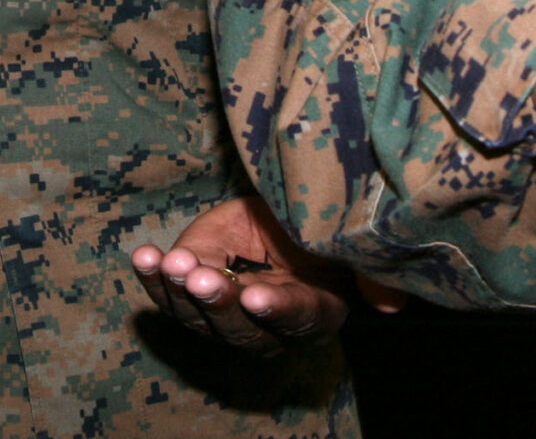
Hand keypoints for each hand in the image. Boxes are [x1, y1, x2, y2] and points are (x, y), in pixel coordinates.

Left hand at [131, 194, 386, 355]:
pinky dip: (153, 276)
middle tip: (202, 277)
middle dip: (219, 302)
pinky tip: (143, 257)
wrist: (281, 208)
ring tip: (167, 263)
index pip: (297, 318)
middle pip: (241, 326)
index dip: (278, 309)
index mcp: (316, 312)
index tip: (257, 297)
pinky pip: (167, 293)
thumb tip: (391, 304)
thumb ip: (369, 270)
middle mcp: (268, 326)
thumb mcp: (344, 237)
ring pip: (198, 316)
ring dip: (179, 291)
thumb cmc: (319, 223)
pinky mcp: (189, 293)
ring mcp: (224, 314)